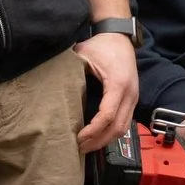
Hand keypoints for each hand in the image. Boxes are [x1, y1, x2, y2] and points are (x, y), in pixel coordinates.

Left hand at [74, 31, 139, 152]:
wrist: (120, 36)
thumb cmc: (102, 45)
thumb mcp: (84, 55)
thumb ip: (71, 71)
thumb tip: (51, 86)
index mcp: (118, 83)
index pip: (107, 116)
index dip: (92, 131)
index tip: (77, 138)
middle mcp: (130, 93)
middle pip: (118, 128)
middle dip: (98, 141)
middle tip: (79, 148)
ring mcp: (134, 97)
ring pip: (124, 128)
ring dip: (105, 140)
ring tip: (86, 145)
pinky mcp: (132, 100)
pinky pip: (125, 123)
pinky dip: (111, 133)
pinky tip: (97, 136)